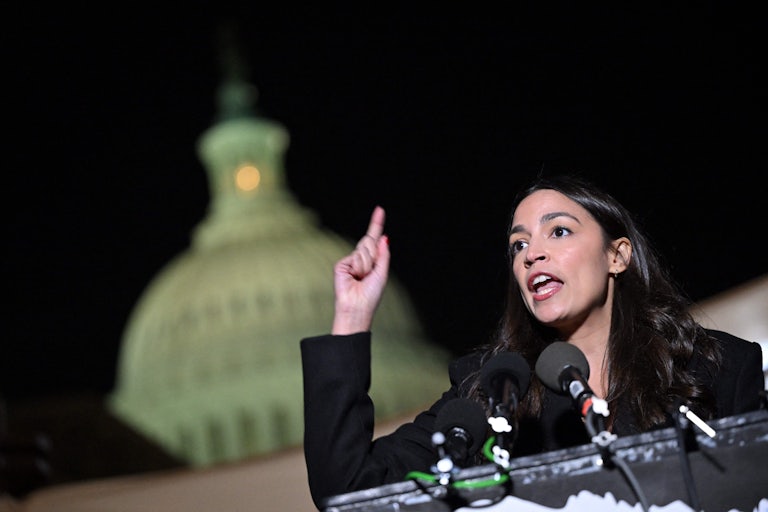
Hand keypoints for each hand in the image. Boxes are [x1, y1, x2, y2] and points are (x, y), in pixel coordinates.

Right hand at [331, 206, 389, 334]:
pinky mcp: (341, 264)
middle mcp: (360, 258)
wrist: (357, 306)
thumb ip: (383, 254)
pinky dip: (359, 267)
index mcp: (371, 260)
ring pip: (364, 250)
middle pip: (370, 242)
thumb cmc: (370, 295)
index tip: (380, 209)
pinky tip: (354, 277)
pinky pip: (356, 257)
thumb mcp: (382, 273)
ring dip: (367, 265)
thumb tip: (384, 237)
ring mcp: (350, 260)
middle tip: (369, 272)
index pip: (374, 239)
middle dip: (373, 255)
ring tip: (361, 278)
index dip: (376, 224)